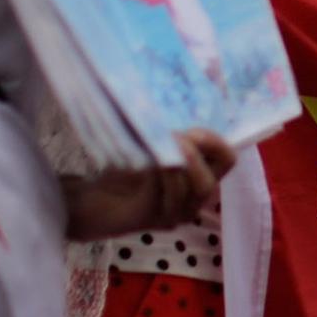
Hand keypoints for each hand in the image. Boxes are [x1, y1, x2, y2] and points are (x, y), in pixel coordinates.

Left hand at [63, 129, 235, 239]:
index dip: (216, 142)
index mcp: (198, 179)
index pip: (226, 160)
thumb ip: (167, 132)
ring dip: (178, 162)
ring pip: (192, 189)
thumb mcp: (150, 145)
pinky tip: (145, 160)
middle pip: (211, 181)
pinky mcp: (151, 219)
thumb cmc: (123, 170)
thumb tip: (173, 97)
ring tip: (158, 143)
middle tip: (175, 136)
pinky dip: (159, 173)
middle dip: (196, 155)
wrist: (90, 201)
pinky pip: (166, 195)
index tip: (192, 128)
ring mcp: (173, 215)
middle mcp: (192, 201)